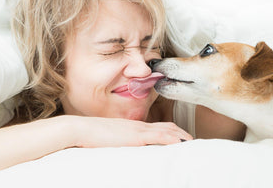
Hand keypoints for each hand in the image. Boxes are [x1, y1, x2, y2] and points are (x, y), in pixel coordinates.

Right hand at [62, 115, 192, 147]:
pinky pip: (158, 136)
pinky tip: (180, 144)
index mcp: (134, 125)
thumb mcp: (110, 138)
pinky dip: (171, 139)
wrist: (80, 129)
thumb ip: (120, 141)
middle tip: (192, 141)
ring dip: (181, 136)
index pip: (159, 125)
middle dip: (182, 133)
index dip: (173, 131)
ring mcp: (138, 129)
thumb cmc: (91, 135)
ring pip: (166, 130)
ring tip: (192, 143)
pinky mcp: (135, 136)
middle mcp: (139, 125)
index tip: (182, 138)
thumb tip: (125, 148)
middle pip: (167, 126)